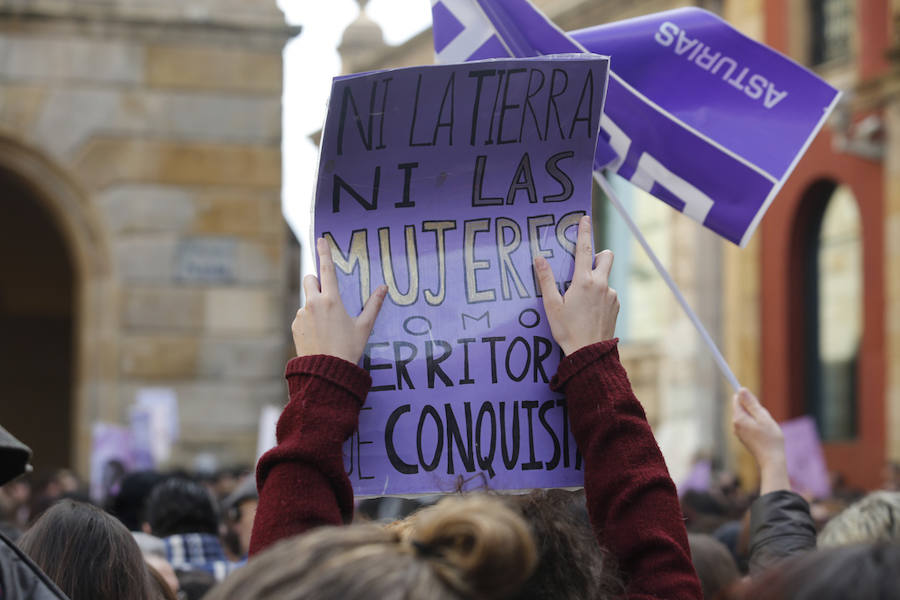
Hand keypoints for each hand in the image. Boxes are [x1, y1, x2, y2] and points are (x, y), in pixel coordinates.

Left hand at [292, 237, 387, 363]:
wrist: (326, 372)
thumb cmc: (348, 349)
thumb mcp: (364, 327)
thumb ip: (373, 305)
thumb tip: (384, 288)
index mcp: (331, 300)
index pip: (327, 269)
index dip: (325, 252)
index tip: (321, 239)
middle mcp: (313, 303)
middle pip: (309, 279)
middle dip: (316, 281)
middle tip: (327, 294)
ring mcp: (301, 315)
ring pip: (306, 300)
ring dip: (314, 305)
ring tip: (327, 327)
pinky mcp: (294, 326)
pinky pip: (302, 316)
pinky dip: (309, 320)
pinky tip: (319, 335)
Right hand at [534, 215, 618, 354]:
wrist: (589, 353)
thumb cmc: (567, 330)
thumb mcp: (552, 305)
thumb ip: (546, 280)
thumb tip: (539, 259)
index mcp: (584, 281)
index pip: (584, 249)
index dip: (584, 232)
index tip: (584, 218)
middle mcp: (601, 284)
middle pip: (606, 256)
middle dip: (598, 255)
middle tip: (585, 266)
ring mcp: (611, 295)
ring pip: (605, 278)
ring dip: (596, 281)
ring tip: (581, 302)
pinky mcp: (616, 306)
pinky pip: (608, 293)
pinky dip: (600, 296)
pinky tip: (589, 311)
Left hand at [732, 388, 789, 492]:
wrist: (772, 461)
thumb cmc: (770, 439)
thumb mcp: (763, 417)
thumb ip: (752, 404)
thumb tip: (741, 390)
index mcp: (738, 418)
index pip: (736, 399)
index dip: (746, 396)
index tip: (756, 401)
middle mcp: (735, 425)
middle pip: (742, 408)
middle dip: (754, 408)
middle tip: (765, 418)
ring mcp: (739, 432)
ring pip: (747, 417)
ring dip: (757, 418)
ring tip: (767, 427)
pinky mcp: (744, 438)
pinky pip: (749, 425)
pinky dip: (757, 425)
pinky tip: (765, 434)